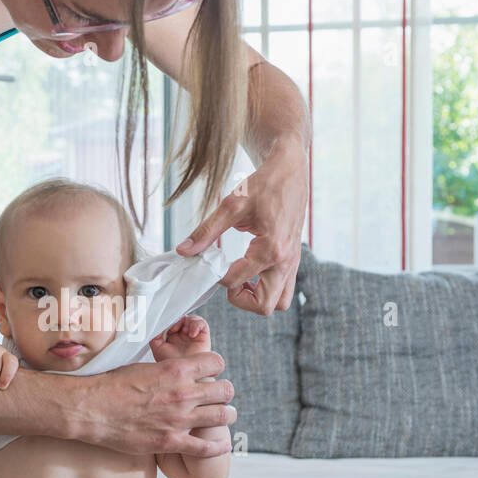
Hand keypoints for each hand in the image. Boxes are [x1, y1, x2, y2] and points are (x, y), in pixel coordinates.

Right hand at [79, 353, 235, 457]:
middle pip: (226, 389)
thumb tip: (175, 366)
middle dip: (225, 392)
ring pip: (223, 416)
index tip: (211, 373)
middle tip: (220, 396)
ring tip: (225, 416)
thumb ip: (166, 367)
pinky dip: (218, 447)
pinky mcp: (171, 441)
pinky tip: (223, 445)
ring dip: (226, 415)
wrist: (92, 409)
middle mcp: (183, 393)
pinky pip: (205, 448)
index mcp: (176, 369)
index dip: (216, 367)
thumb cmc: (113, 385)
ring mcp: (179, 419)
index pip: (216, 362)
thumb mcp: (143, 365)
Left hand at [149, 314, 210, 361]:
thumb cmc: (171, 363)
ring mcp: (193, 336)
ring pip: (192, 319)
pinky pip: (202, 324)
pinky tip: (192, 334)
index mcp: (172, 336)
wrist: (183, 374)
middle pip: (182, 318)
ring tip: (184, 331)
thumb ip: (155, 334)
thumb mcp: (157, 347)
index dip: (170, 320)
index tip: (166, 325)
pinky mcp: (203, 337)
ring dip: (187, 322)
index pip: (172, 321)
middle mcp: (183, 335)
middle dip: (178, 320)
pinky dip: (196, 325)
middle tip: (174, 328)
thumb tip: (157, 324)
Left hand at [176, 134, 307, 313]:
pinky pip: (284, 288)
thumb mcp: (231, 206)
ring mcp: (292, 262)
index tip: (208, 263)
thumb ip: (206, 232)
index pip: (236, 280)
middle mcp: (285, 261)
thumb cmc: (263, 185)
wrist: (291, 171)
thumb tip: (183, 250)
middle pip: (265, 306)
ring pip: (279, 302)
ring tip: (241, 278)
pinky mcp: (293, 259)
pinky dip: (267, 288)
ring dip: (258, 298)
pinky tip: (251, 270)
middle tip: (228, 280)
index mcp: (270, 250)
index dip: (216, 277)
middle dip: (241, 300)